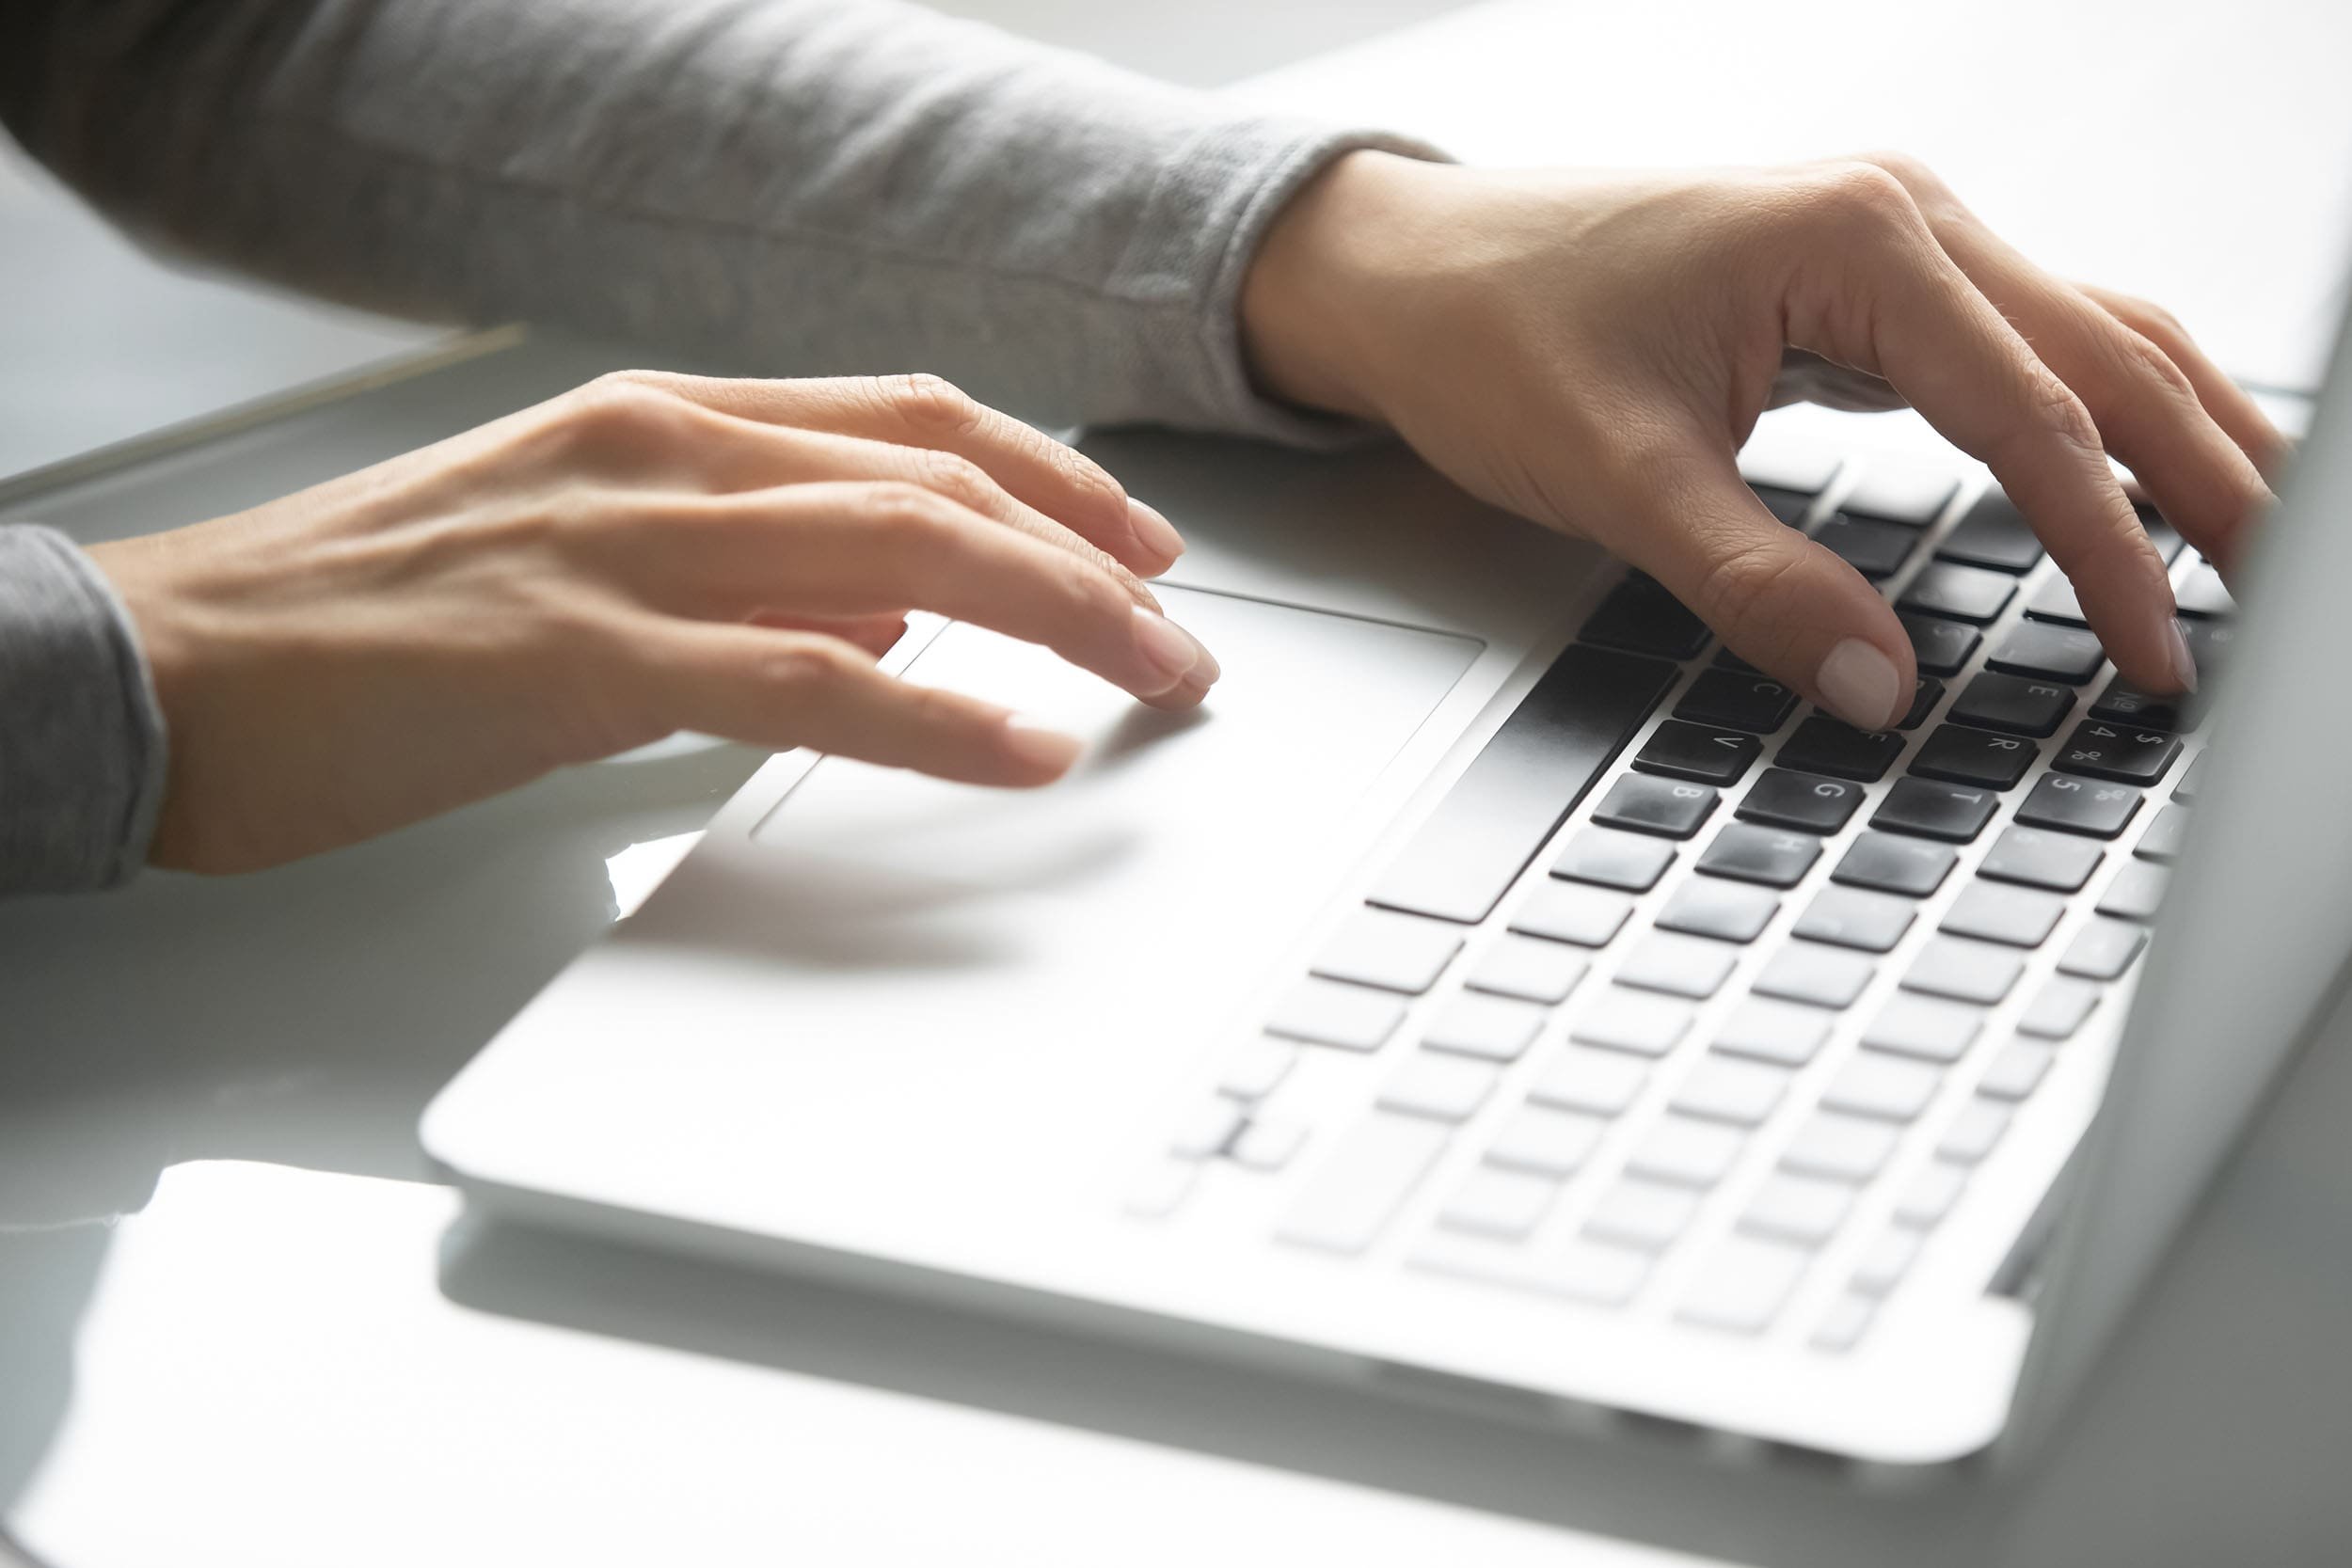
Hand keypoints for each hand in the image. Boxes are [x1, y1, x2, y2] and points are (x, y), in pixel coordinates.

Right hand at [89, 371, 1212, 872]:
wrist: (171, 665)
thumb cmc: (369, 623)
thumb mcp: (585, 562)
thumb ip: (744, 575)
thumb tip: (888, 621)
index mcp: (665, 423)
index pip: (910, 422)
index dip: (1049, 475)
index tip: (1137, 540)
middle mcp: (664, 453)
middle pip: (941, 477)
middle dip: (1090, 552)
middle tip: (1181, 632)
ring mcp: (626, 541)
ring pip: (904, 553)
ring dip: (1057, 617)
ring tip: (1155, 679)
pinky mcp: (581, 651)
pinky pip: (805, 677)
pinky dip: (932, 714)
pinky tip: (1021, 748)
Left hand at [1240, 151, 2284, 728]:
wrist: (1410, 269)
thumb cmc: (1494, 337)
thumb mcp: (1619, 477)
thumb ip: (1756, 586)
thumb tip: (1880, 686)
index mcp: (1861, 242)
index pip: (2039, 421)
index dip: (2111, 554)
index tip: (2153, 659)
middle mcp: (1905, 216)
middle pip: (2116, 357)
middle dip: (2212, 486)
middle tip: (2279, 612)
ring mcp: (1892, 239)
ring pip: (2092, 337)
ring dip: (2178, 441)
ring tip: (2249, 553)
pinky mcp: (1865, 279)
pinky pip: (2024, 344)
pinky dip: (2094, 418)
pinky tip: (2127, 486)